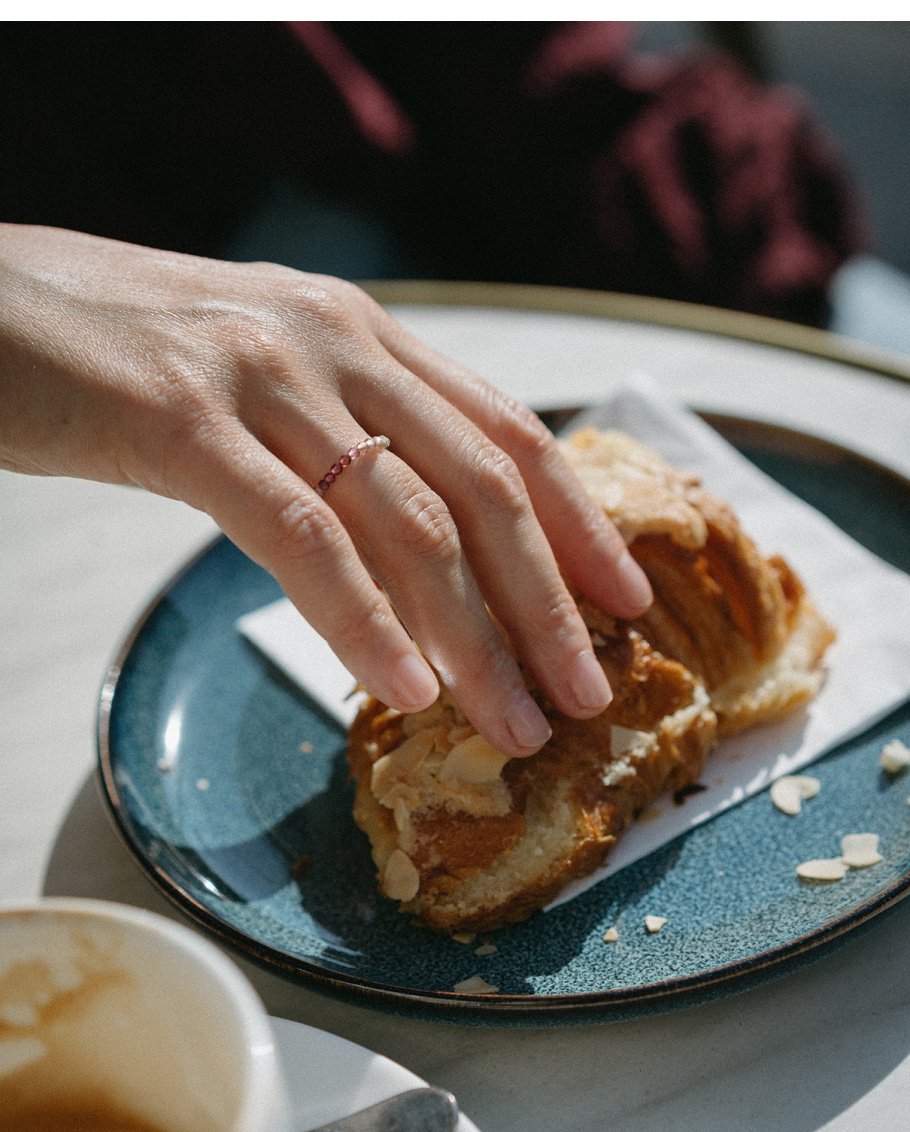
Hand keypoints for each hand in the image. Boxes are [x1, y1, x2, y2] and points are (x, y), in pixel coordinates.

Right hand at [0, 224, 651, 755]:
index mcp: (360, 334)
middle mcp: (333, 342)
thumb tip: (415, 546)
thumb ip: (342, 438)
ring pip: (407, 520)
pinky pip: (301, 535)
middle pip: (482, 484)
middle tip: (588, 691)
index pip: (506, 433)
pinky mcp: (183, 420)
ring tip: (514, 721)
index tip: (626, 600)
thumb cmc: (121, 350)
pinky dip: (364, 620)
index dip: (579, 521)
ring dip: (475, 635)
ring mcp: (263, 374)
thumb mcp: (262, 380)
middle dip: (549, 600)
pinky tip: (405, 687)